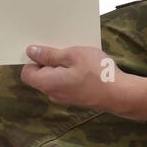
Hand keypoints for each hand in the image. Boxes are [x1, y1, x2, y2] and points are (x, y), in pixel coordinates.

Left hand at [20, 44, 146, 120]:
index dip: (34, 59)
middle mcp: (53, 93)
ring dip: (64, 65)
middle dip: (51, 60)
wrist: (120, 94)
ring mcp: (65, 97)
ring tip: (79, 56)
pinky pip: (67, 82)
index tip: (45, 48)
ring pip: (56, 77)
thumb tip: (31, 52)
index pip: (27, 72)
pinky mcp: (75, 97)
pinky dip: (72, 73)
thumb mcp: (72, 55)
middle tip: (66, 49)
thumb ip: (49, 54)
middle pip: (42, 74)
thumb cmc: (97, 73)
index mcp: (47, 83)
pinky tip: (86, 65)